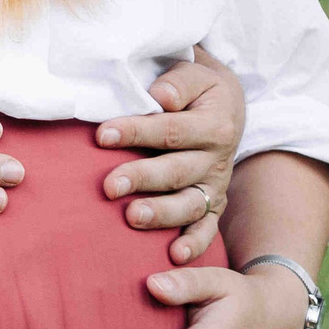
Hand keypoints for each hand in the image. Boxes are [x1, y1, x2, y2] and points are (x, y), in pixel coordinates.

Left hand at [97, 48, 244, 263]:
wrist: (227, 106)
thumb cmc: (198, 88)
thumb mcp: (196, 73)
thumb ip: (179, 82)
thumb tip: (161, 96)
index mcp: (215, 124)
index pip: (170, 130)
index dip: (136, 132)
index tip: (101, 135)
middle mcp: (219, 159)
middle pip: (176, 172)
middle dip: (141, 178)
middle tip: (108, 186)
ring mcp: (216, 186)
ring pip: (190, 204)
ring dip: (161, 213)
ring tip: (132, 217)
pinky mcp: (214, 205)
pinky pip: (207, 229)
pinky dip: (195, 244)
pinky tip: (174, 256)